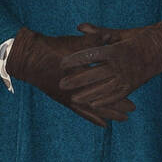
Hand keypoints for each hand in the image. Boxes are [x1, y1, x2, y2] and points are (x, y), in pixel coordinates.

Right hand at [6, 27, 135, 127]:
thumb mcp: (72, 43)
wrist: (28, 59)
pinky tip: (102, 124)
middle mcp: (74, 90)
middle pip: (100, 100)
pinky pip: (81, 112)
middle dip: (117, 105)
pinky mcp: (64, 100)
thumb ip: (92, 40)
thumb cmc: (50, 49)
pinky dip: (93, 118)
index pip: (102, 86)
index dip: (118, 91)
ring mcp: (68, 97)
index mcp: (79, 76)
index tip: (132, 94)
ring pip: (92, 109)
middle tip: (132, 110)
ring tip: (123, 119)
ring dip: (108, 114)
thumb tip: (111, 37)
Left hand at [59, 16, 161, 106]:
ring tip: (73, 98)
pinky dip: (105, 101)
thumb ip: (97, 33)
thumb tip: (79, 27)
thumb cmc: (139, 38)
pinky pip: (116, 95)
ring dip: (88, 94)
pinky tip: (93, 105)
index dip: (76, 59)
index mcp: (116, 50)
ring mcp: (127, 76)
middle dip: (77, 80)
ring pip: (104, 88)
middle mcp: (121, 64)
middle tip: (62, 84)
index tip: (62, 62)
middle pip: (95, 74)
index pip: (92, 54)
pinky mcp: (132, 86)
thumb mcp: (119, 34)